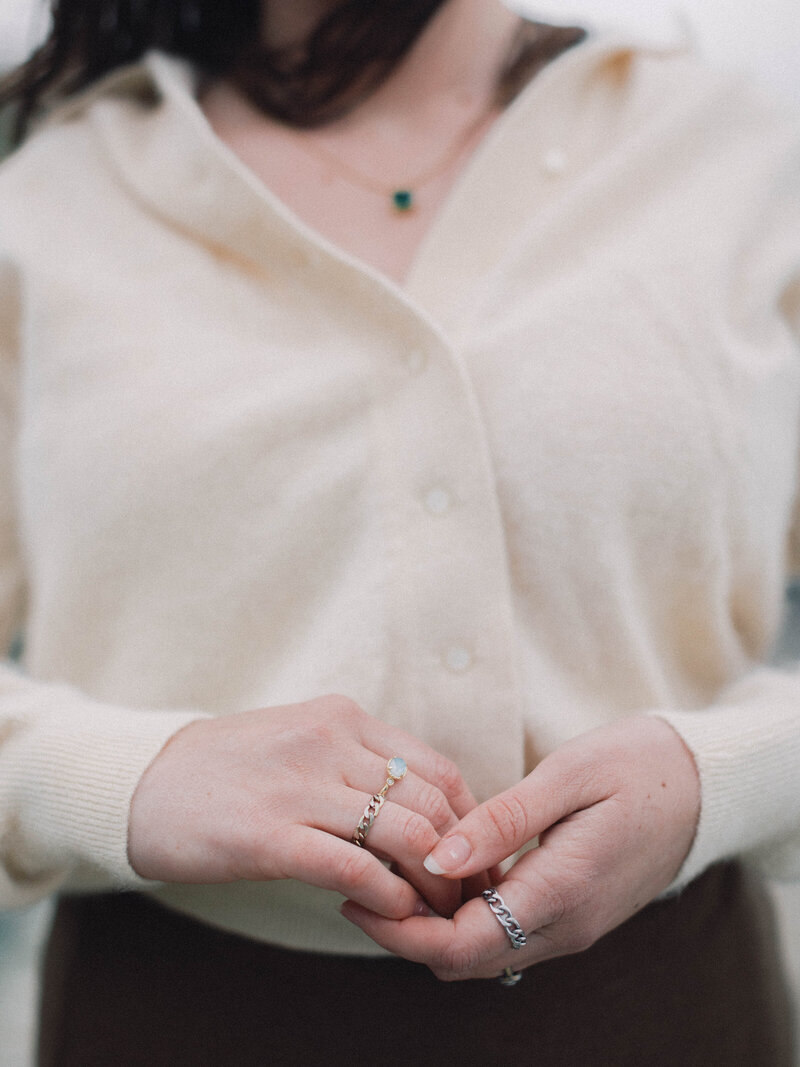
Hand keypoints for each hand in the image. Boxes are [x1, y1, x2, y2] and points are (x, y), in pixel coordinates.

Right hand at [128, 694, 476, 918]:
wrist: (144, 782)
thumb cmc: (230, 768)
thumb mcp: (302, 741)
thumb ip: (358, 763)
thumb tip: (421, 810)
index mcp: (344, 718)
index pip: (436, 770)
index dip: (468, 822)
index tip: (471, 859)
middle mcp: (330, 742)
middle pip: (432, 805)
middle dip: (460, 860)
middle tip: (464, 897)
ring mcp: (300, 785)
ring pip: (406, 835)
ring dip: (434, 885)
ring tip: (433, 912)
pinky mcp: (269, 833)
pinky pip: (355, 867)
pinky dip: (388, 897)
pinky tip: (389, 911)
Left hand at [340, 716, 700, 978]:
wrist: (702, 784)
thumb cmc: (638, 766)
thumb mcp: (569, 776)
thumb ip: (503, 820)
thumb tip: (439, 857)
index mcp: (562, 891)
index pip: (462, 944)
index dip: (400, 931)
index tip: (355, 893)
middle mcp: (566, 925)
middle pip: (465, 959)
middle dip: (405, 933)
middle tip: (358, 880)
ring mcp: (572, 925)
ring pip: (483, 950)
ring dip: (432, 924)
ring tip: (388, 871)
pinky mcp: (572, 912)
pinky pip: (506, 931)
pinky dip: (464, 913)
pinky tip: (440, 870)